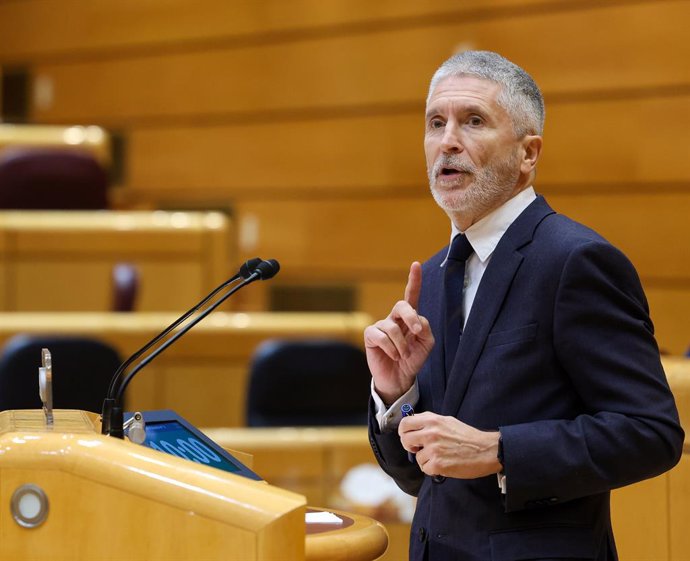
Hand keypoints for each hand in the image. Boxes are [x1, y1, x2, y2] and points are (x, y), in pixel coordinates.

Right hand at [363, 262, 433, 404]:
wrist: (399, 379)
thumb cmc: (412, 359)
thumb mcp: (426, 344)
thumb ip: (425, 329)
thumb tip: (416, 321)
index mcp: (409, 318)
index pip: (411, 295)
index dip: (414, 280)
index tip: (416, 264)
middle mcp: (394, 318)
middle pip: (402, 305)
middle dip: (410, 317)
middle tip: (416, 331)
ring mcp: (381, 326)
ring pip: (393, 327)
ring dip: (402, 345)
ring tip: (403, 355)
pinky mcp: (370, 335)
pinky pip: (381, 336)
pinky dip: (391, 348)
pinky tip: (393, 356)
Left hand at [399, 412, 500, 478]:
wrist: (486, 450)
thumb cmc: (468, 437)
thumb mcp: (447, 421)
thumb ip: (429, 423)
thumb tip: (413, 427)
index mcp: (432, 420)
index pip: (405, 423)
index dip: (404, 432)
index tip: (408, 437)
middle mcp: (431, 433)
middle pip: (405, 440)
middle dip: (410, 446)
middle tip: (419, 449)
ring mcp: (434, 449)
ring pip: (416, 457)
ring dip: (425, 459)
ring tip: (440, 457)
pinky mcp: (438, 464)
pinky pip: (424, 468)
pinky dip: (432, 469)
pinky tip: (443, 464)